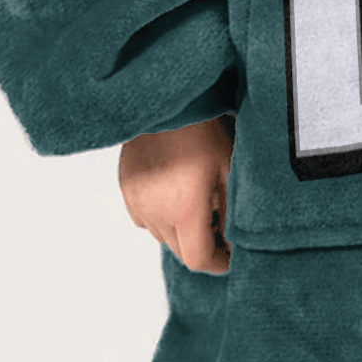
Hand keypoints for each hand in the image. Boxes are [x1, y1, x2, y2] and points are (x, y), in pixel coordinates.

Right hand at [119, 116, 233, 273]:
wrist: (167, 99)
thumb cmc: (204, 129)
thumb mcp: (229, 170)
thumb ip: (232, 213)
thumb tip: (235, 244)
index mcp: (183, 210)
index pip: (198, 260)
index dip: (219, 262)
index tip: (233, 255)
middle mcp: (154, 212)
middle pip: (180, 251)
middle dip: (203, 245)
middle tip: (222, 225)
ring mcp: (136, 201)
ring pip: (162, 235)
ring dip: (182, 230)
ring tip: (201, 202)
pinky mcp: (126, 188)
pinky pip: (146, 217)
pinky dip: (162, 215)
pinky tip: (177, 191)